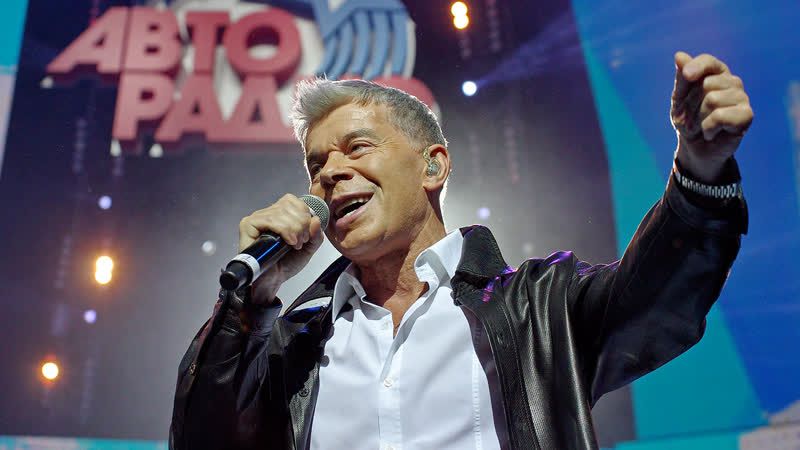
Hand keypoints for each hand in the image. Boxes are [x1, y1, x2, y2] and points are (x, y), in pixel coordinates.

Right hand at [238, 194, 324, 303]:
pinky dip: (284, 230)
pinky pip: (269, 219)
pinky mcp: (248, 225)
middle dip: (301, 224)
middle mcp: (268, 214)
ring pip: (280, 212)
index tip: (307, 234)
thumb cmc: (285, 264)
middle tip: (301, 242)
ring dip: (294, 229)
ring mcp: (257, 219)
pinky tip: (288, 242)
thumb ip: (316, 235)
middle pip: (289, 205)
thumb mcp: (309, 248)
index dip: (304, 214)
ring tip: (294, 244)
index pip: (293, 201)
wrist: (273, 281)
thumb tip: (315, 219)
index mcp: (281, 215)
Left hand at [671, 52, 752, 182]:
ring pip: (712, 100)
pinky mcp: (746, 115)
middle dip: (690, 105)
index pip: (708, 62)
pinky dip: (708, 128)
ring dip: (697, 119)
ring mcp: (742, 98)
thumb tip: (679, 55)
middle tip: (690, 118)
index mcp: (716, 74)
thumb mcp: (680, 99)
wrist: (695, 148)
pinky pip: (720, 116)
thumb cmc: (688, 120)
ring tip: (700, 127)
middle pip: (706, 84)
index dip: (696, 67)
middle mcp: (732, 82)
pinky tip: (710, 133)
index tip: (687, 75)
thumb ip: (682, 79)